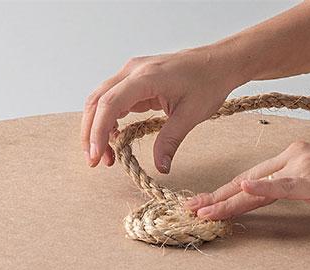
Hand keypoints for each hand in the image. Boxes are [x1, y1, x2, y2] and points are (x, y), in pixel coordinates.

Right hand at [81, 47, 244, 172]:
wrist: (219, 63)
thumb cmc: (208, 82)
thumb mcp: (191, 115)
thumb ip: (171, 140)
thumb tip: (160, 167)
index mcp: (146, 77)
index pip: (109, 104)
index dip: (98, 131)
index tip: (96, 155)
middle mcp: (132, 72)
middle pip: (97, 101)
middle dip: (91, 133)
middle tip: (94, 161)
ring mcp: (132, 75)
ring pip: (101, 101)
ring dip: (98, 128)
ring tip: (107, 156)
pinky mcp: (135, 81)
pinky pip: (114, 101)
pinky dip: (109, 121)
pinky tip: (117, 140)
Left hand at [185, 140, 309, 219]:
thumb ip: (302, 183)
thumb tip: (287, 191)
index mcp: (294, 158)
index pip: (252, 178)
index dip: (228, 192)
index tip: (208, 202)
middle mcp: (292, 159)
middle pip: (245, 181)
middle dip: (217, 197)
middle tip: (192, 208)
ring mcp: (301, 169)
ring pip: (255, 186)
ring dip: (227, 200)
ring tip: (204, 210)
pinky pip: (283, 186)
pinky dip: (261, 188)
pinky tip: (243, 189)